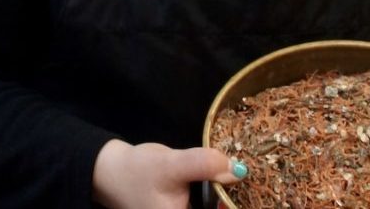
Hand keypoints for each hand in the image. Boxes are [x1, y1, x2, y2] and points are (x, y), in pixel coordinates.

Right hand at [92, 139, 245, 208]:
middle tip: (254, 181)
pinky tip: (228, 182)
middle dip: (236, 201)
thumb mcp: (171, 165)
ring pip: (216, 208)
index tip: (258, 196)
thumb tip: (237, 169)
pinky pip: (209, 207)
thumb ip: (202, 165)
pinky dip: (220, 198)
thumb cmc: (137, 172)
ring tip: (246, 180)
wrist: (111, 172)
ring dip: (229, 199)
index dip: (237, 205)